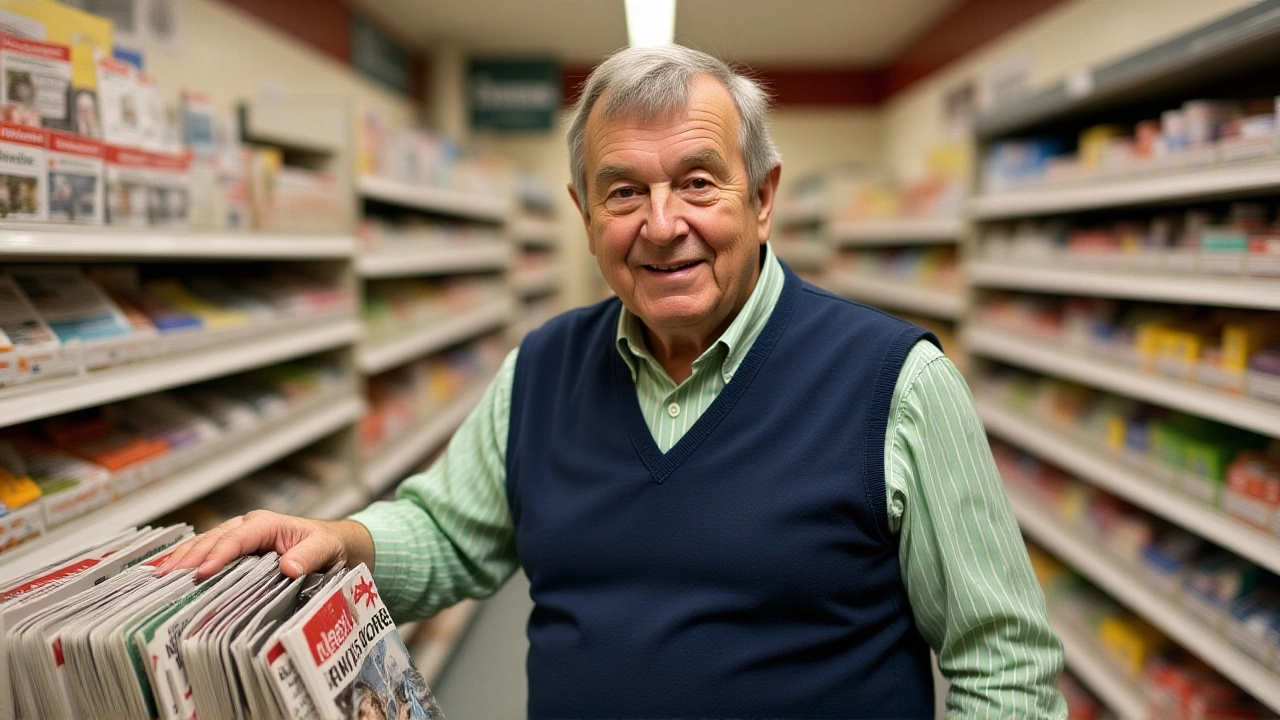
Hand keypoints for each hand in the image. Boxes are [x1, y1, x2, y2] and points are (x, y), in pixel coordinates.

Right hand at [155, 510, 374, 580]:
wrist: (334, 544)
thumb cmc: (328, 544)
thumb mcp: (326, 548)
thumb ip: (311, 555)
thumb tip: (289, 567)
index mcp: (266, 523)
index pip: (237, 538)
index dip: (217, 555)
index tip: (201, 573)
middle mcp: (248, 527)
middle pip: (212, 539)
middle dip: (188, 557)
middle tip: (165, 577)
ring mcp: (239, 537)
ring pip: (204, 543)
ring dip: (181, 558)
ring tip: (157, 575)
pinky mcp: (236, 549)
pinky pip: (208, 551)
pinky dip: (187, 560)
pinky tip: (168, 571)